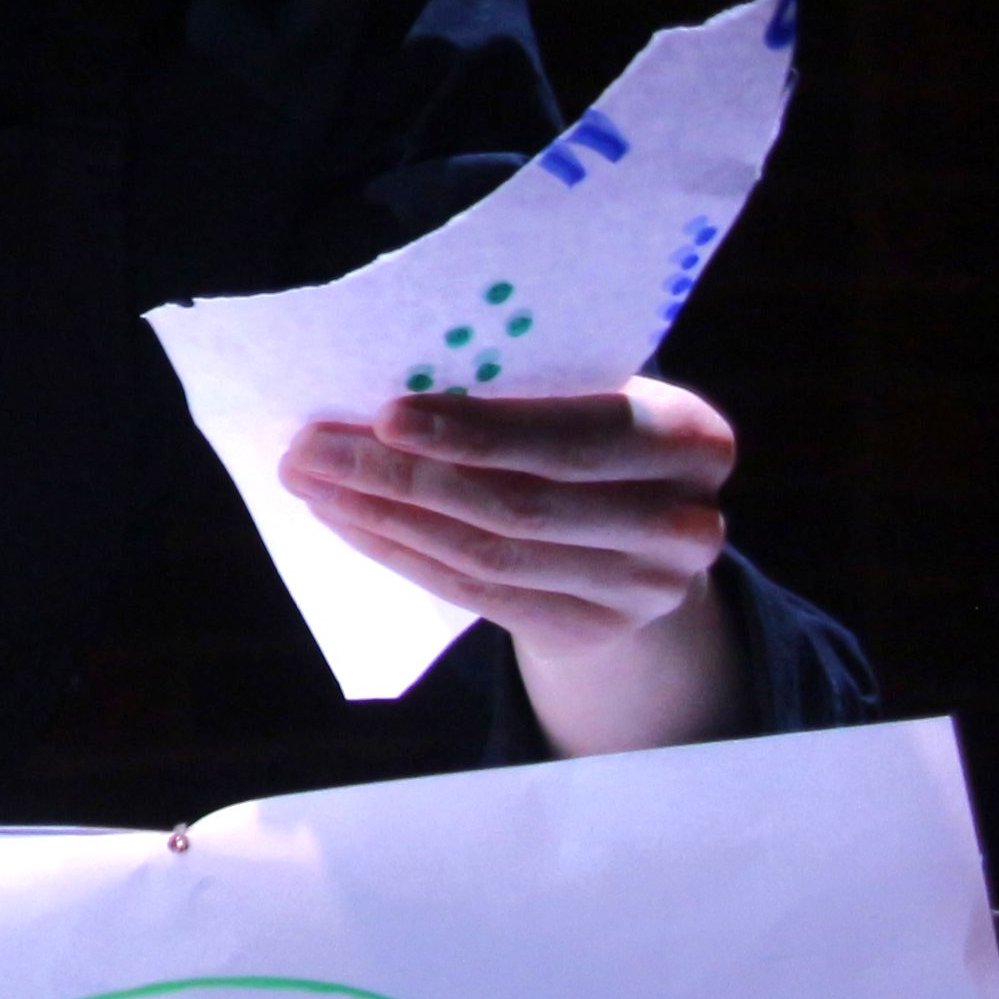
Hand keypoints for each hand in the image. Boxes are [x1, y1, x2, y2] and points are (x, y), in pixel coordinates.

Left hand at [280, 377, 747, 753]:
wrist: (638, 533)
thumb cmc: (586, 427)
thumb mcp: (584, 390)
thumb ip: (523, 380)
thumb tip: (383, 367)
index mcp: (688, 437)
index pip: (571, 437)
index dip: (476, 431)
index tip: (384, 413)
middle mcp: (683, 522)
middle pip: (518, 503)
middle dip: (400, 473)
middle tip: (309, 447)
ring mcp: (645, 591)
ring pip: (489, 553)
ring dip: (384, 515)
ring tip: (312, 480)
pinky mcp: (594, 630)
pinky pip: (479, 593)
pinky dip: (402, 554)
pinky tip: (347, 519)